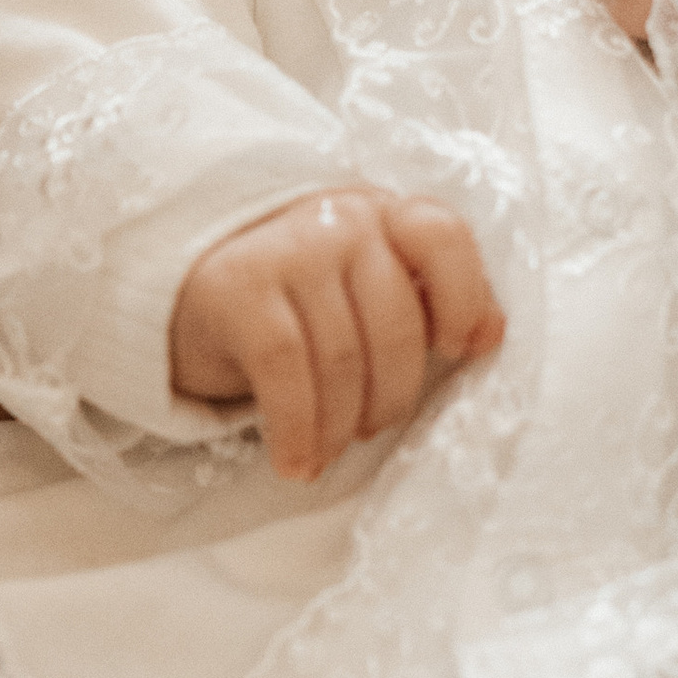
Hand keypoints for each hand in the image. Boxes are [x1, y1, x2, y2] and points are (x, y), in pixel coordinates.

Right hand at [169, 190, 501, 481]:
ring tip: (326, 454)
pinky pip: (286, 371)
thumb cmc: (296, 302)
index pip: (442, 236)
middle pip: (395, 321)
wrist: (186, 291)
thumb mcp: (365, 288)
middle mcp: (339, 220)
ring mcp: (287, 248)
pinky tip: (294, 462)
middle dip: (391, 397)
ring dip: (339, 425)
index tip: (455, 350)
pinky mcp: (238, 287)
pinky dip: (297, 429)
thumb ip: (430, 300)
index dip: (463, 297)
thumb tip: (491, 335)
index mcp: (382, 216)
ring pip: (342, 356)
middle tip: (368, 430)